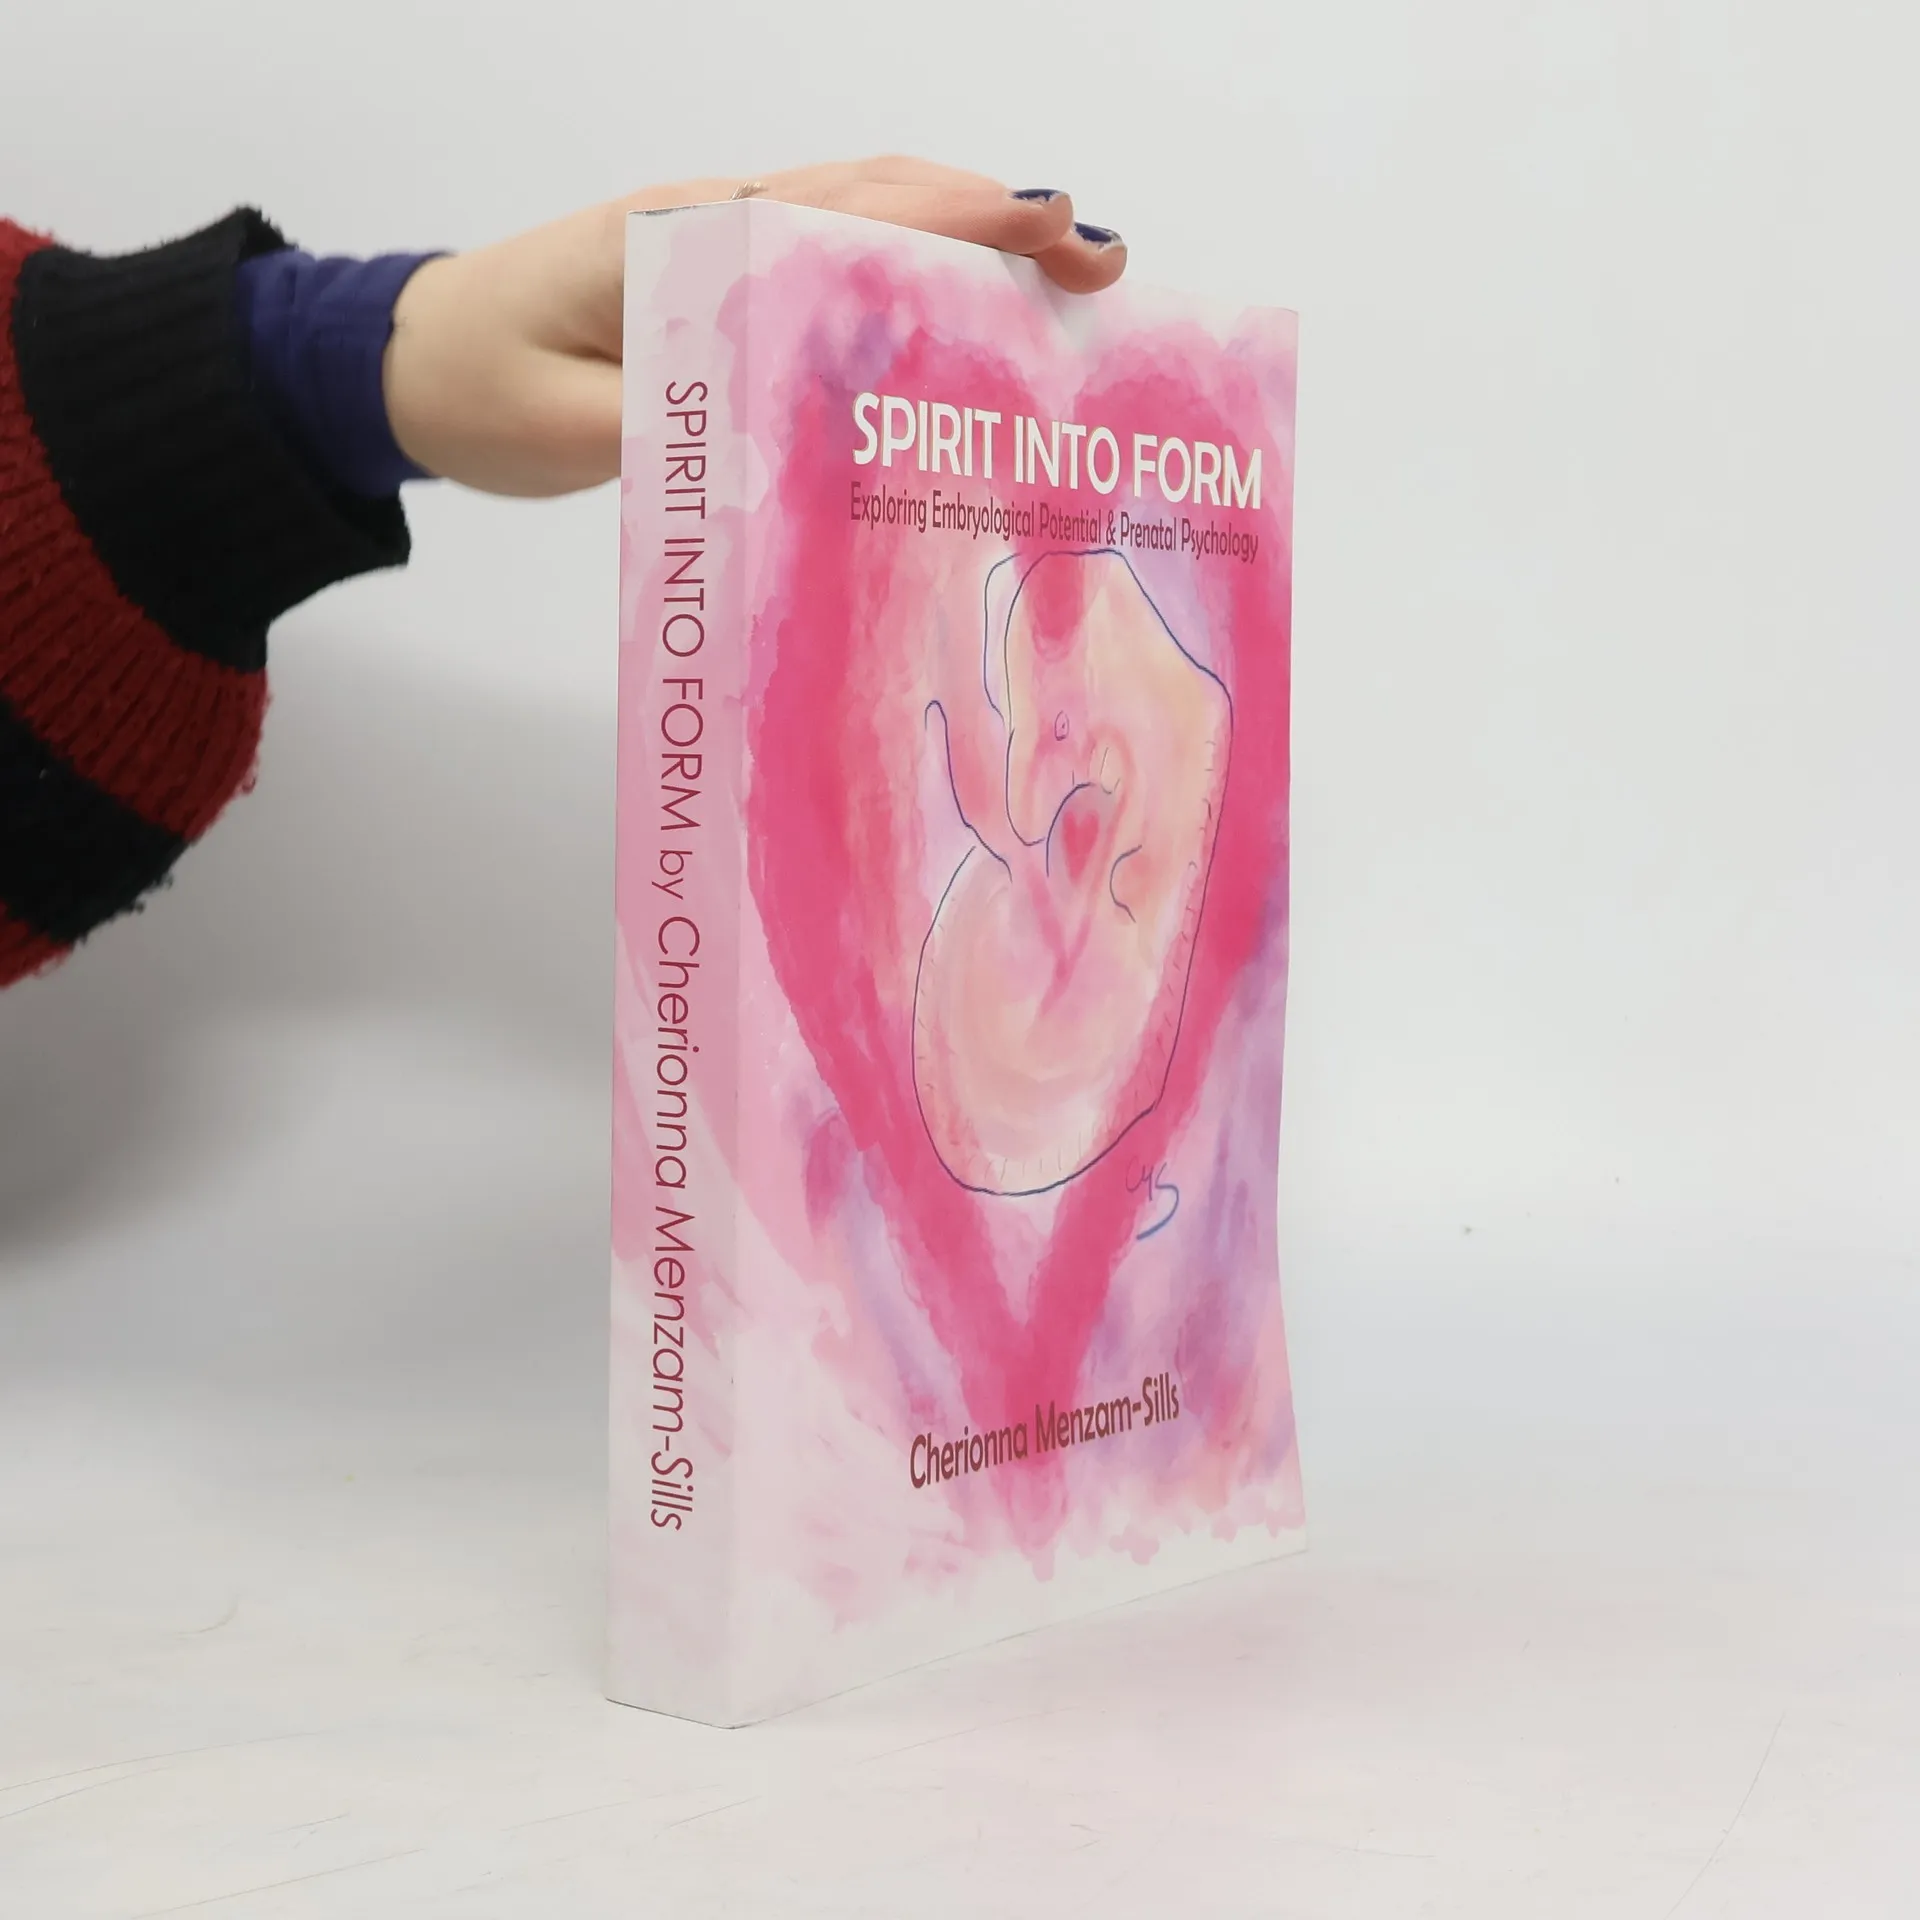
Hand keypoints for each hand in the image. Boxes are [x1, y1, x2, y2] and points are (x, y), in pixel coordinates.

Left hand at [382, 158, 1127, 498]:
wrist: (410, 365)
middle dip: (998, 220)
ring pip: (866, 223)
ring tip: (1068, 283)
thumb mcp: (559, 428)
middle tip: (1103, 264)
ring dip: (969, 242)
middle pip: (878, 199)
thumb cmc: (477, 390)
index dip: (953, 216)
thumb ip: (664, 429)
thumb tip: (787, 437)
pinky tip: (965, 318)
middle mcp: (715, 227)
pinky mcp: (723, 290)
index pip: (840, 211)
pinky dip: (914, 274)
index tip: (1051, 226)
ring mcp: (722, 251)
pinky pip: (833, 266)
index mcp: (680, 244)